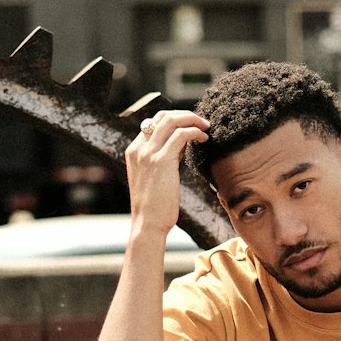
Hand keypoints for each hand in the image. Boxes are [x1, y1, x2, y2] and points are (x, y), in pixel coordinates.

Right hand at [126, 110, 208, 236]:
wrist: (148, 224)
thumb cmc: (155, 206)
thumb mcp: (156, 176)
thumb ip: (165, 156)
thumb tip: (183, 142)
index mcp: (134, 151)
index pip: (153, 122)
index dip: (175, 120)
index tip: (191, 126)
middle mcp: (138, 149)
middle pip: (162, 116)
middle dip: (185, 115)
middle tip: (202, 122)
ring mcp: (148, 153)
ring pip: (171, 121)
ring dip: (192, 120)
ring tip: (206, 127)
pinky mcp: (161, 160)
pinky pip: (181, 135)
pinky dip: (194, 132)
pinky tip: (204, 139)